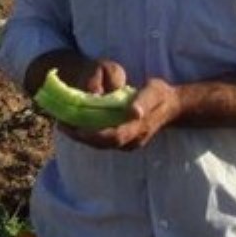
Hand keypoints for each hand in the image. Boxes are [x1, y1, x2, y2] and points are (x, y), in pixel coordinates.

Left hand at [60, 78, 179, 150]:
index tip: (73, 127)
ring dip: (83, 136)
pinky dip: (90, 134)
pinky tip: (79, 125)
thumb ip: (144, 101)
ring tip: (65, 124)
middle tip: (62, 125)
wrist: (173, 107)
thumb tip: (134, 111)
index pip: (111, 136)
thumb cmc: (161, 95)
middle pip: (101, 144)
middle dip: (80, 136)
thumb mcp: (155, 91)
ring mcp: (129, 143)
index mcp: (138, 128)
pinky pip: (104, 141)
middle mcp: (132, 140)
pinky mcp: (125, 141)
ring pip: (101, 144)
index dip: (91, 134)